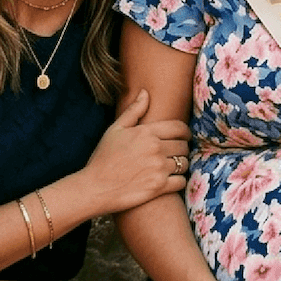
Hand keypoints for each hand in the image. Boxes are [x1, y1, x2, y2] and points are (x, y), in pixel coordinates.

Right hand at [82, 90, 190, 211]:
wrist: (95, 187)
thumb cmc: (103, 158)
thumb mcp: (115, 130)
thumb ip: (133, 111)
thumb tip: (145, 93)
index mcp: (146, 132)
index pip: (179, 128)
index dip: (185, 132)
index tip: (184, 137)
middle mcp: (155, 148)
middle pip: (183, 146)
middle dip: (181, 149)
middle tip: (174, 154)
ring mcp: (158, 168)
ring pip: (184, 164)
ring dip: (180, 165)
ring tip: (171, 168)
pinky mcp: (159, 187)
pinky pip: (181, 181)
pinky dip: (178, 181)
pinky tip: (169, 181)